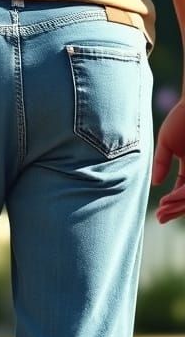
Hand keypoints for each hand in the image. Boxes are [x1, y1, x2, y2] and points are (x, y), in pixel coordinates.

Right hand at [154, 98, 184, 222]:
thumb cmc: (183, 117)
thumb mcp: (167, 143)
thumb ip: (161, 163)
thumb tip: (155, 184)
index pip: (183, 191)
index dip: (173, 204)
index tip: (160, 213)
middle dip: (175, 210)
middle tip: (161, 219)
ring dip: (178, 206)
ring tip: (163, 211)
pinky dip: (182, 194)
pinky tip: (168, 199)